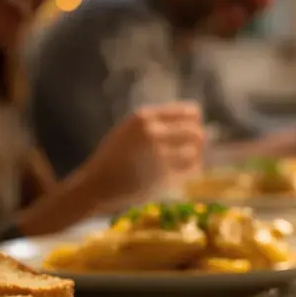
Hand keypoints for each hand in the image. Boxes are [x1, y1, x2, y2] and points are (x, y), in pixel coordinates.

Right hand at [76, 102, 204, 209]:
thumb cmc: (115, 157)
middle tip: (196, 147)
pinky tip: (184, 173)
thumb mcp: (130, 129)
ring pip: (194, 152)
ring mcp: (158, 155)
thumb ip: (157, 123)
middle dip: (199, 140)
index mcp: (144, 117)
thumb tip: (195, 118)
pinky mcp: (162, 177)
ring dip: (195, 157)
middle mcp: (152, 133)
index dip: (195, 121)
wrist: (96, 185)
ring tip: (188, 161)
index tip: (193, 128)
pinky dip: (191, 171)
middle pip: (195, 131)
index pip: (189, 111)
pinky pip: (190, 170)